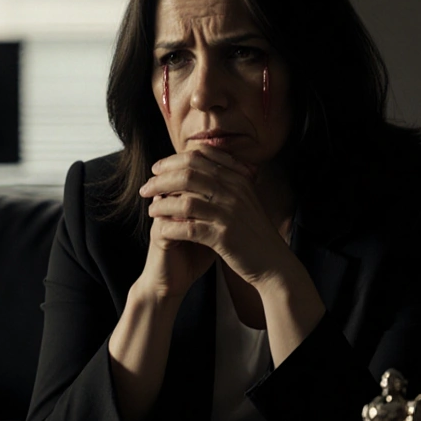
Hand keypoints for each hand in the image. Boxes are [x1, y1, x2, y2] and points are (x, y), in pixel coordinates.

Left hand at [139, 145, 294, 290]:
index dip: (173, 160)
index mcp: (238, 178)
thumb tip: (199, 160)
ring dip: (163, 204)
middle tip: (146, 187)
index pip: (200, 157)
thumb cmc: (254, 231)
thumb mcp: (245, 198)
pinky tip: (161, 229)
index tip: (157, 169)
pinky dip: (171, 227)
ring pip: (185, 200)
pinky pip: (189, 228)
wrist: (273, 262)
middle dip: (161, 179)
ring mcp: (229, 214)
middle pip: (188, 174)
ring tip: (150, 210)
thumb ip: (226, 179)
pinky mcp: (224, 237)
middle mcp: (235, 191)